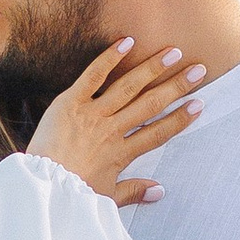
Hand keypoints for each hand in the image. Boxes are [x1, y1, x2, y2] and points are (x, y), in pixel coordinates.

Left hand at [26, 41, 205, 207]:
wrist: (40, 186)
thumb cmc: (70, 194)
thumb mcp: (104, 197)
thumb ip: (133, 191)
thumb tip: (160, 192)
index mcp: (120, 154)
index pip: (157, 133)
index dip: (180, 119)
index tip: (199, 105)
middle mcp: (111, 130)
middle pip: (150, 105)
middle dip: (176, 87)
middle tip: (199, 70)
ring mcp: (92, 114)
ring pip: (128, 87)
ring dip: (152, 68)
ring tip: (174, 52)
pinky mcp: (70, 102)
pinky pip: (93, 76)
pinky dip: (109, 58)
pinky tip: (127, 42)